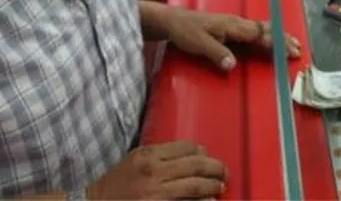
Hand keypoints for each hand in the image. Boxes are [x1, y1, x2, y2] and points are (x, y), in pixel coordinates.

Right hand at [91, 141, 225, 199]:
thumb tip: (196, 152)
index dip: (201, 151)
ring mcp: (156, 193)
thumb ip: (161, 155)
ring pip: (195, 186)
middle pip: (194, 165)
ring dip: (212, 186)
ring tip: (220, 186)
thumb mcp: (135, 160)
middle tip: (223, 172)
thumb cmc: (118, 183)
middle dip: (214, 168)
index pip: (185, 147)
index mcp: (147, 155)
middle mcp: (153, 172)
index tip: (208, 156)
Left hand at [168, 9, 301, 70]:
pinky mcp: (229, 27)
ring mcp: (233, 24)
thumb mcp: (198, 44)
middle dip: (282, 38)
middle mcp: (235, 23)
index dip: (275, 42)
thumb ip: (216, 54)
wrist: (172, 21)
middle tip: (298, 49)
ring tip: (293, 44)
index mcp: (231, 26)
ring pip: (260, 28)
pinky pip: (253, 30)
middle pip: (264, 29)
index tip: (289, 51)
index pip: (258, 34)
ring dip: (277, 35)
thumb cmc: (185, 31)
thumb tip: (233, 65)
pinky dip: (266, 34)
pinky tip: (269, 40)